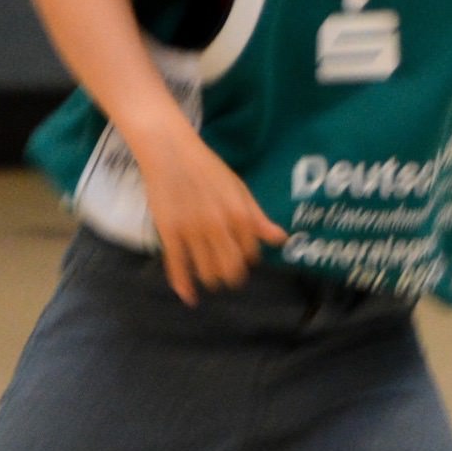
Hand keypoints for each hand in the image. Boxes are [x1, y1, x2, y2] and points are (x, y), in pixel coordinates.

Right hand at [129, 122, 283, 303]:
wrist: (170, 153)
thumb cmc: (208, 169)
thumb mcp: (239, 189)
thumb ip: (258, 217)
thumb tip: (281, 240)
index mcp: (240, 215)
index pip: (250, 252)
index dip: (248, 259)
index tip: (242, 258)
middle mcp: (219, 226)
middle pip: (230, 268)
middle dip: (232, 276)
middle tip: (229, 275)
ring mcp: (193, 231)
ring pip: (207, 271)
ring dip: (212, 279)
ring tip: (211, 276)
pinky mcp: (169, 233)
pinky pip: (177, 266)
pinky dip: (184, 285)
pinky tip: (189, 297)